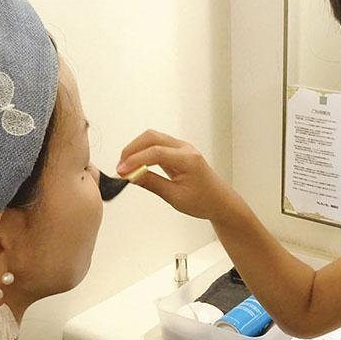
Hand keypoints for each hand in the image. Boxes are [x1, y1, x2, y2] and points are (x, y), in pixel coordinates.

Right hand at [117, 131, 240, 222]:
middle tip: (121, 166)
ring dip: (136, 149)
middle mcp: (185, 149)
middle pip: (152, 137)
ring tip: (125, 166)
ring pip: (153, 138)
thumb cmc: (204, 200)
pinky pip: (157, 144)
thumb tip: (132, 175)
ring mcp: (182, 148)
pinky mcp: (178, 152)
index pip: (156, 152)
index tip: (122, 170)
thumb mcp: (175, 196)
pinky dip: (143, 151)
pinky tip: (136, 163)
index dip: (135, 160)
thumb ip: (152, 183)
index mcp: (188, 159)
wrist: (219, 201)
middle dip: (132, 149)